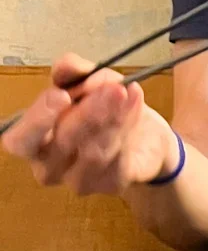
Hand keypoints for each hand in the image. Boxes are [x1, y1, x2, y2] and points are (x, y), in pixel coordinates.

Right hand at [1, 54, 181, 194]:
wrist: (145, 134)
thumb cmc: (102, 108)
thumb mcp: (87, 81)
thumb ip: (72, 73)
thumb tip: (65, 66)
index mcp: (32, 140)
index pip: (19, 140)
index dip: (37, 120)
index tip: (61, 95)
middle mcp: (49, 166)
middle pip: (62, 143)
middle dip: (87, 113)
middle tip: (111, 89)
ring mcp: (80, 180)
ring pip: (94, 151)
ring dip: (114, 117)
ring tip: (127, 91)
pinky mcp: (111, 184)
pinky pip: (119, 158)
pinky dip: (128, 125)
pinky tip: (135, 104)